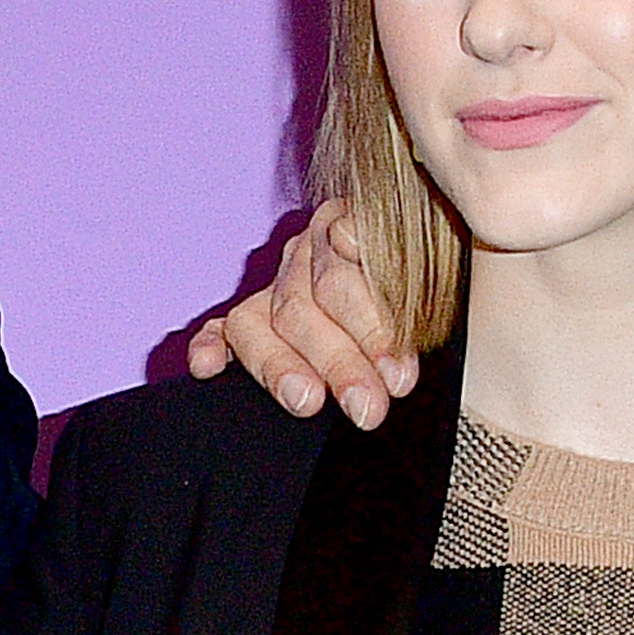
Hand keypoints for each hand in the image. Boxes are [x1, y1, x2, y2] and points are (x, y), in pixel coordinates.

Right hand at [177, 214, 419, 428]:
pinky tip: (207, 367)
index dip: (373, 327)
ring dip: (280, 367)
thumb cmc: (426, 284)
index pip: (345, 271)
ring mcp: (273, 290)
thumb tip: (348, 236)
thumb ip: (392, 253)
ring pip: (256, 324)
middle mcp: (305, 255)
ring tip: (307, 402)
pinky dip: (211, 347)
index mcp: (347, 228)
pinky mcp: (246, 323)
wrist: (425, 288)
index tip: (398, 375)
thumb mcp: (426, 265)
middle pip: (303, 305)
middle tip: (368, 406)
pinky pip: (220, 331)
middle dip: (339, 362)